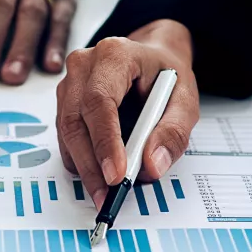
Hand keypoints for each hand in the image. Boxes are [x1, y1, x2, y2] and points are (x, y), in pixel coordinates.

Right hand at [56, 20, 199, 208]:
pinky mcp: (65, 103)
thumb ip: (174, 132)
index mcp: (115, 55)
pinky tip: (99, 173)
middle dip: (91, 165)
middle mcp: (84, 65)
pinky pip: (66, 137)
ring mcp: (69, 83)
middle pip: (76, 121)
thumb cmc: (167, 75)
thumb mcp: (186, 100)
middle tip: (107, 196)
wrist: (154, 58)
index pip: (100, 101)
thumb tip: (151, 165)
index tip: (116, 175)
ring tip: (105, 192)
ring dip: (84, 167)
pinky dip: (81, 160)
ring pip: (66, 132)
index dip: (105, 142)